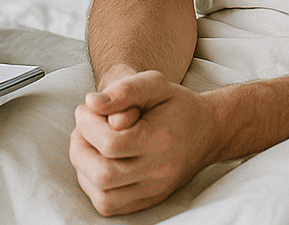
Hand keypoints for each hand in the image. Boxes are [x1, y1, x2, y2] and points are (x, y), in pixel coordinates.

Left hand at [70, 67, 220, 215]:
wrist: (207, 131)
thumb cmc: (176, 104)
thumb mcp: (155, 83)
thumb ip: (125, 89)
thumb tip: (92, 103)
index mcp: (161, 140)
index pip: (111, 143)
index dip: (88, 125)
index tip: (85, 108)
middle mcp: (159, 171)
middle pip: (104, 174)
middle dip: (81, 148)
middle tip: (82, 127)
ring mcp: (154, 191)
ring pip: (104, 197)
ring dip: (84, 170)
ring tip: (87, 144)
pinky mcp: (148, 201)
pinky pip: (110, 206)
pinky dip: (93, 186)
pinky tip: (96, 161)